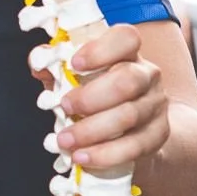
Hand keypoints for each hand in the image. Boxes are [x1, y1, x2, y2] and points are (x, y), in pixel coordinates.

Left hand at [55, 24, 168, 171]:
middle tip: (65, 107)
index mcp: (127, 53)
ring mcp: (155, 105)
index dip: (101, 49)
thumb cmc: (99, 95)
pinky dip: (104, 154)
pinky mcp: (158, 134)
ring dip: (91, 131)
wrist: (136, 127)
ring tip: (65, 141)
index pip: (126, 38)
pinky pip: (134, 146)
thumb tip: (38, 62)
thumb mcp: (75, 78)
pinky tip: (82, 157)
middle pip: (128, 80)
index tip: (74, 64)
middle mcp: (147, 75)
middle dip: (91, 97)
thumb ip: (56, 67)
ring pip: (129, 116)